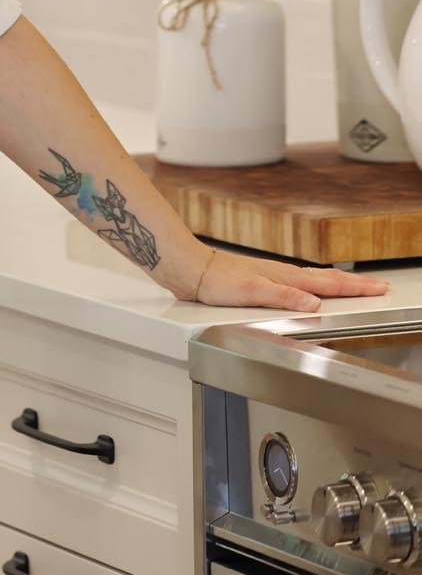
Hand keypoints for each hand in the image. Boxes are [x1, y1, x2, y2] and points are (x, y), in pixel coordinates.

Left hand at [188, 246, 390, 312]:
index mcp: (287, 278)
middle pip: (328, 280)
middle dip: (356, 284)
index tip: (378, 289)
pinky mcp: (266, 280)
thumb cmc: (219, 282)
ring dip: (340, 282)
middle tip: (380, 286)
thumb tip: (314, 303)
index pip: (329, 285)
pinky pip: (302, 281)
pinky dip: (317, 283)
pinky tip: (314, 286)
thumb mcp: (253, 292)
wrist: (195, 271)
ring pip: (316, 278)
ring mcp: (276, 276)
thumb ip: (284, 297)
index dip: (355, 289)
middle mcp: (284, 275)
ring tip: (357, 284)